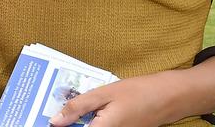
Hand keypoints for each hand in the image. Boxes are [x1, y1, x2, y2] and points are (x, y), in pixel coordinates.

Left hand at [48, 72, 177, 126]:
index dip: (62, 126)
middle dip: (71, 122)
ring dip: (80, 122)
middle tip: (58, 114)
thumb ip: (78, 107)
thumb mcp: (104, 94)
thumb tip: (55, 121)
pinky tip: (86, 113)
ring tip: (69, 112)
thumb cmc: (137, 92)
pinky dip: (91, 122)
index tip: (46, 120)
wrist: (168, 98)